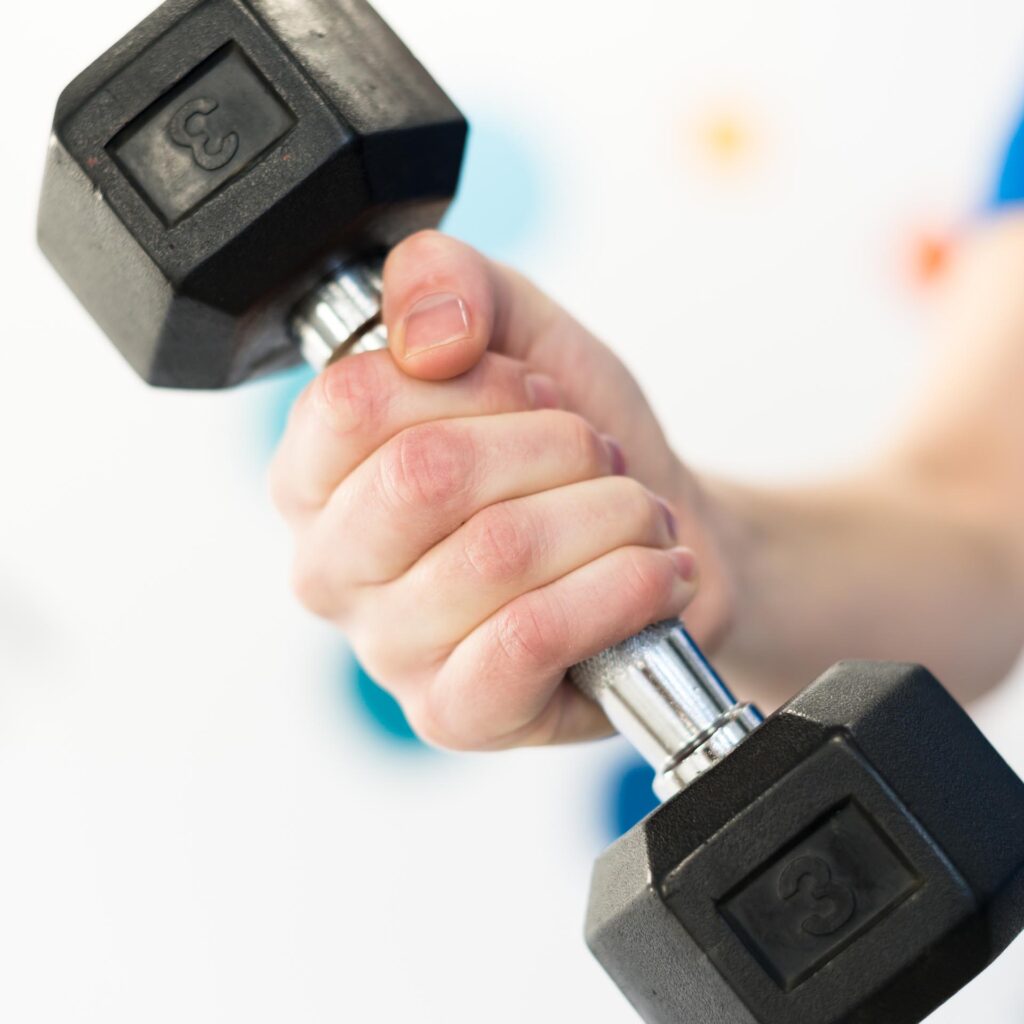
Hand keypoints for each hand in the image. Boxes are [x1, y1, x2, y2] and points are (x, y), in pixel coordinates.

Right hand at [270, 232, 735, 748]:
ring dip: (608, 514)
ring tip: (635, 517)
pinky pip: (529, 639)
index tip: (534, 394)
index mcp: (317, 473)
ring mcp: (388, 648)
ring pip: (497, 552)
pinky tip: (652, 574)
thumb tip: (424, 327)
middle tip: (597, 456)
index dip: (477, 382)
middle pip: (427, 475)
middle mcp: (332, 566)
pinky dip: (619, 589)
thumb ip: (449, 283)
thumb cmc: (575, 451)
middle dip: (556, 446)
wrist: (655, 544)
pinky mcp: (453, 712)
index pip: (355, 400)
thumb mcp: (520, 332)